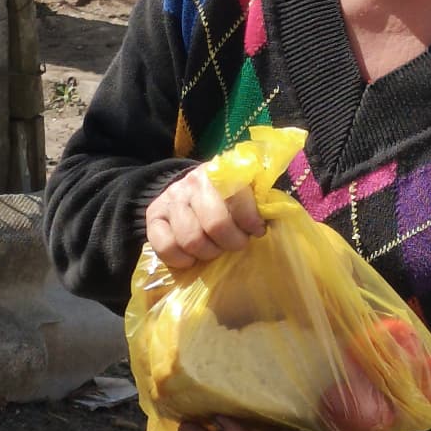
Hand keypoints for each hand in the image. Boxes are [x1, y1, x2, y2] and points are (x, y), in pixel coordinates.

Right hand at [145, 166, 268, 276]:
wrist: (189, 190)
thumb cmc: (228, 197)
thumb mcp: (247, 190)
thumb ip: (262, 200)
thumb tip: (276, 218)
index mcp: (222, 171)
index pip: (238, 198)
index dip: (250, 222)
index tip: (257, 231)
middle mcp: (194, 181)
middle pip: (215, 224)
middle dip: (231, 242)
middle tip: (236, 245)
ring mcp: (172, 198)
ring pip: (191, 239)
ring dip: (208, 253)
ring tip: (215, 250)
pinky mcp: (154, 215)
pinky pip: (166, 247)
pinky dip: (181, 259)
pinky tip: (191, 257)